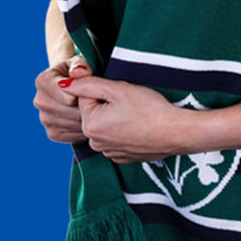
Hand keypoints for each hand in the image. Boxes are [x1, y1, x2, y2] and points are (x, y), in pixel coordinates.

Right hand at [33, 55, 91, 143]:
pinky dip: (83, 131)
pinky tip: (90, 121)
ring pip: (70, 123)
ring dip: (86, 119)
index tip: (90, 91)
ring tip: (96, 111)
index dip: (80, 91)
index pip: (63, 90)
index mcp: (43, 80)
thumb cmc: (78, 71)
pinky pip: (71, 136)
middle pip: (67, 109)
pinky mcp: (52, 133)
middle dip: (84, 106)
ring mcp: (44, 119)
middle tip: (99, 103)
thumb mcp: (80, 62)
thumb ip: (81, 64)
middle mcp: (39, 101)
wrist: (73, 86)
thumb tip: (78, 72)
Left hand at [71, 75, 200, 163]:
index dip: (105, 89)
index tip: (122, 92)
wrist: (175, 133)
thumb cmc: (149, 108)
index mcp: (90, 124)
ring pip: (106, 125)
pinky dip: (125, 131)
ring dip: (116, 118)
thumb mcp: (118, 89)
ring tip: (137, 115)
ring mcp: (108, 152)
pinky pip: (116, 139)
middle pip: (95, 112)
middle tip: (131, 102)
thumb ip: (88, 84)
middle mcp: (94, 142)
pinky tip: (140, 126)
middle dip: (109, 104)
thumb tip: (64, 82)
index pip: (86, 97)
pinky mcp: (121, 158)